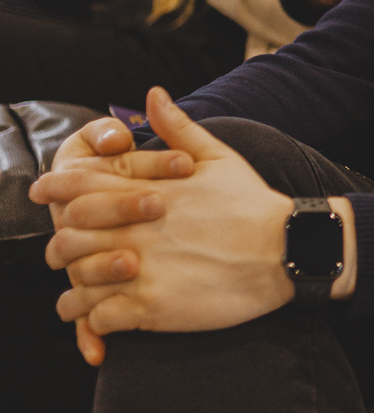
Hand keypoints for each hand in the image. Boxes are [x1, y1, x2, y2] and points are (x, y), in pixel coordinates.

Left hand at [33, 88, 295, 363]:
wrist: (286, 248)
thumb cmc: (252, 202)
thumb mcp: (217, 156)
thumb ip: (177, 127)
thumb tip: (152, 93)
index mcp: (147, 193)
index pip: (79, 189)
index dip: (55, 191)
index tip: (47, 196)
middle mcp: (137, 231)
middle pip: (69, 238)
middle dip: (63, 246)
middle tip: (69, 253)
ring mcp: (143, 272)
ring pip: (78, 283)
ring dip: (75, 288)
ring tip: (80, 294)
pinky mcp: (154, 310)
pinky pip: (101, 318)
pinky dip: (96, 319)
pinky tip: (106, 316)